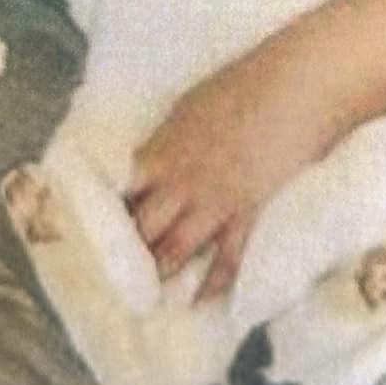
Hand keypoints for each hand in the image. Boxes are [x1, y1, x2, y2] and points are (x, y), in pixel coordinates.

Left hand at [127, 35, 342, 300]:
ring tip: (146, 300)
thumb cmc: (244, 83)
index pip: (118, 192)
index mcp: (162, 150)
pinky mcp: (249, 212)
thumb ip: (169, 140)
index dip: (103, 215)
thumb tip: (153, 163)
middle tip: (113, 279)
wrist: (296, 84)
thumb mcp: (190, 107)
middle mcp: (181, 180)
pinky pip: (227, 257)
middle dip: (126, 254)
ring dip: (161, 273)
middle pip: (141, 228)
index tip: (89, 234)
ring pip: (176, 249)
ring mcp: (215, 200)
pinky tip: (201, 301)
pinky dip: (214, 283)